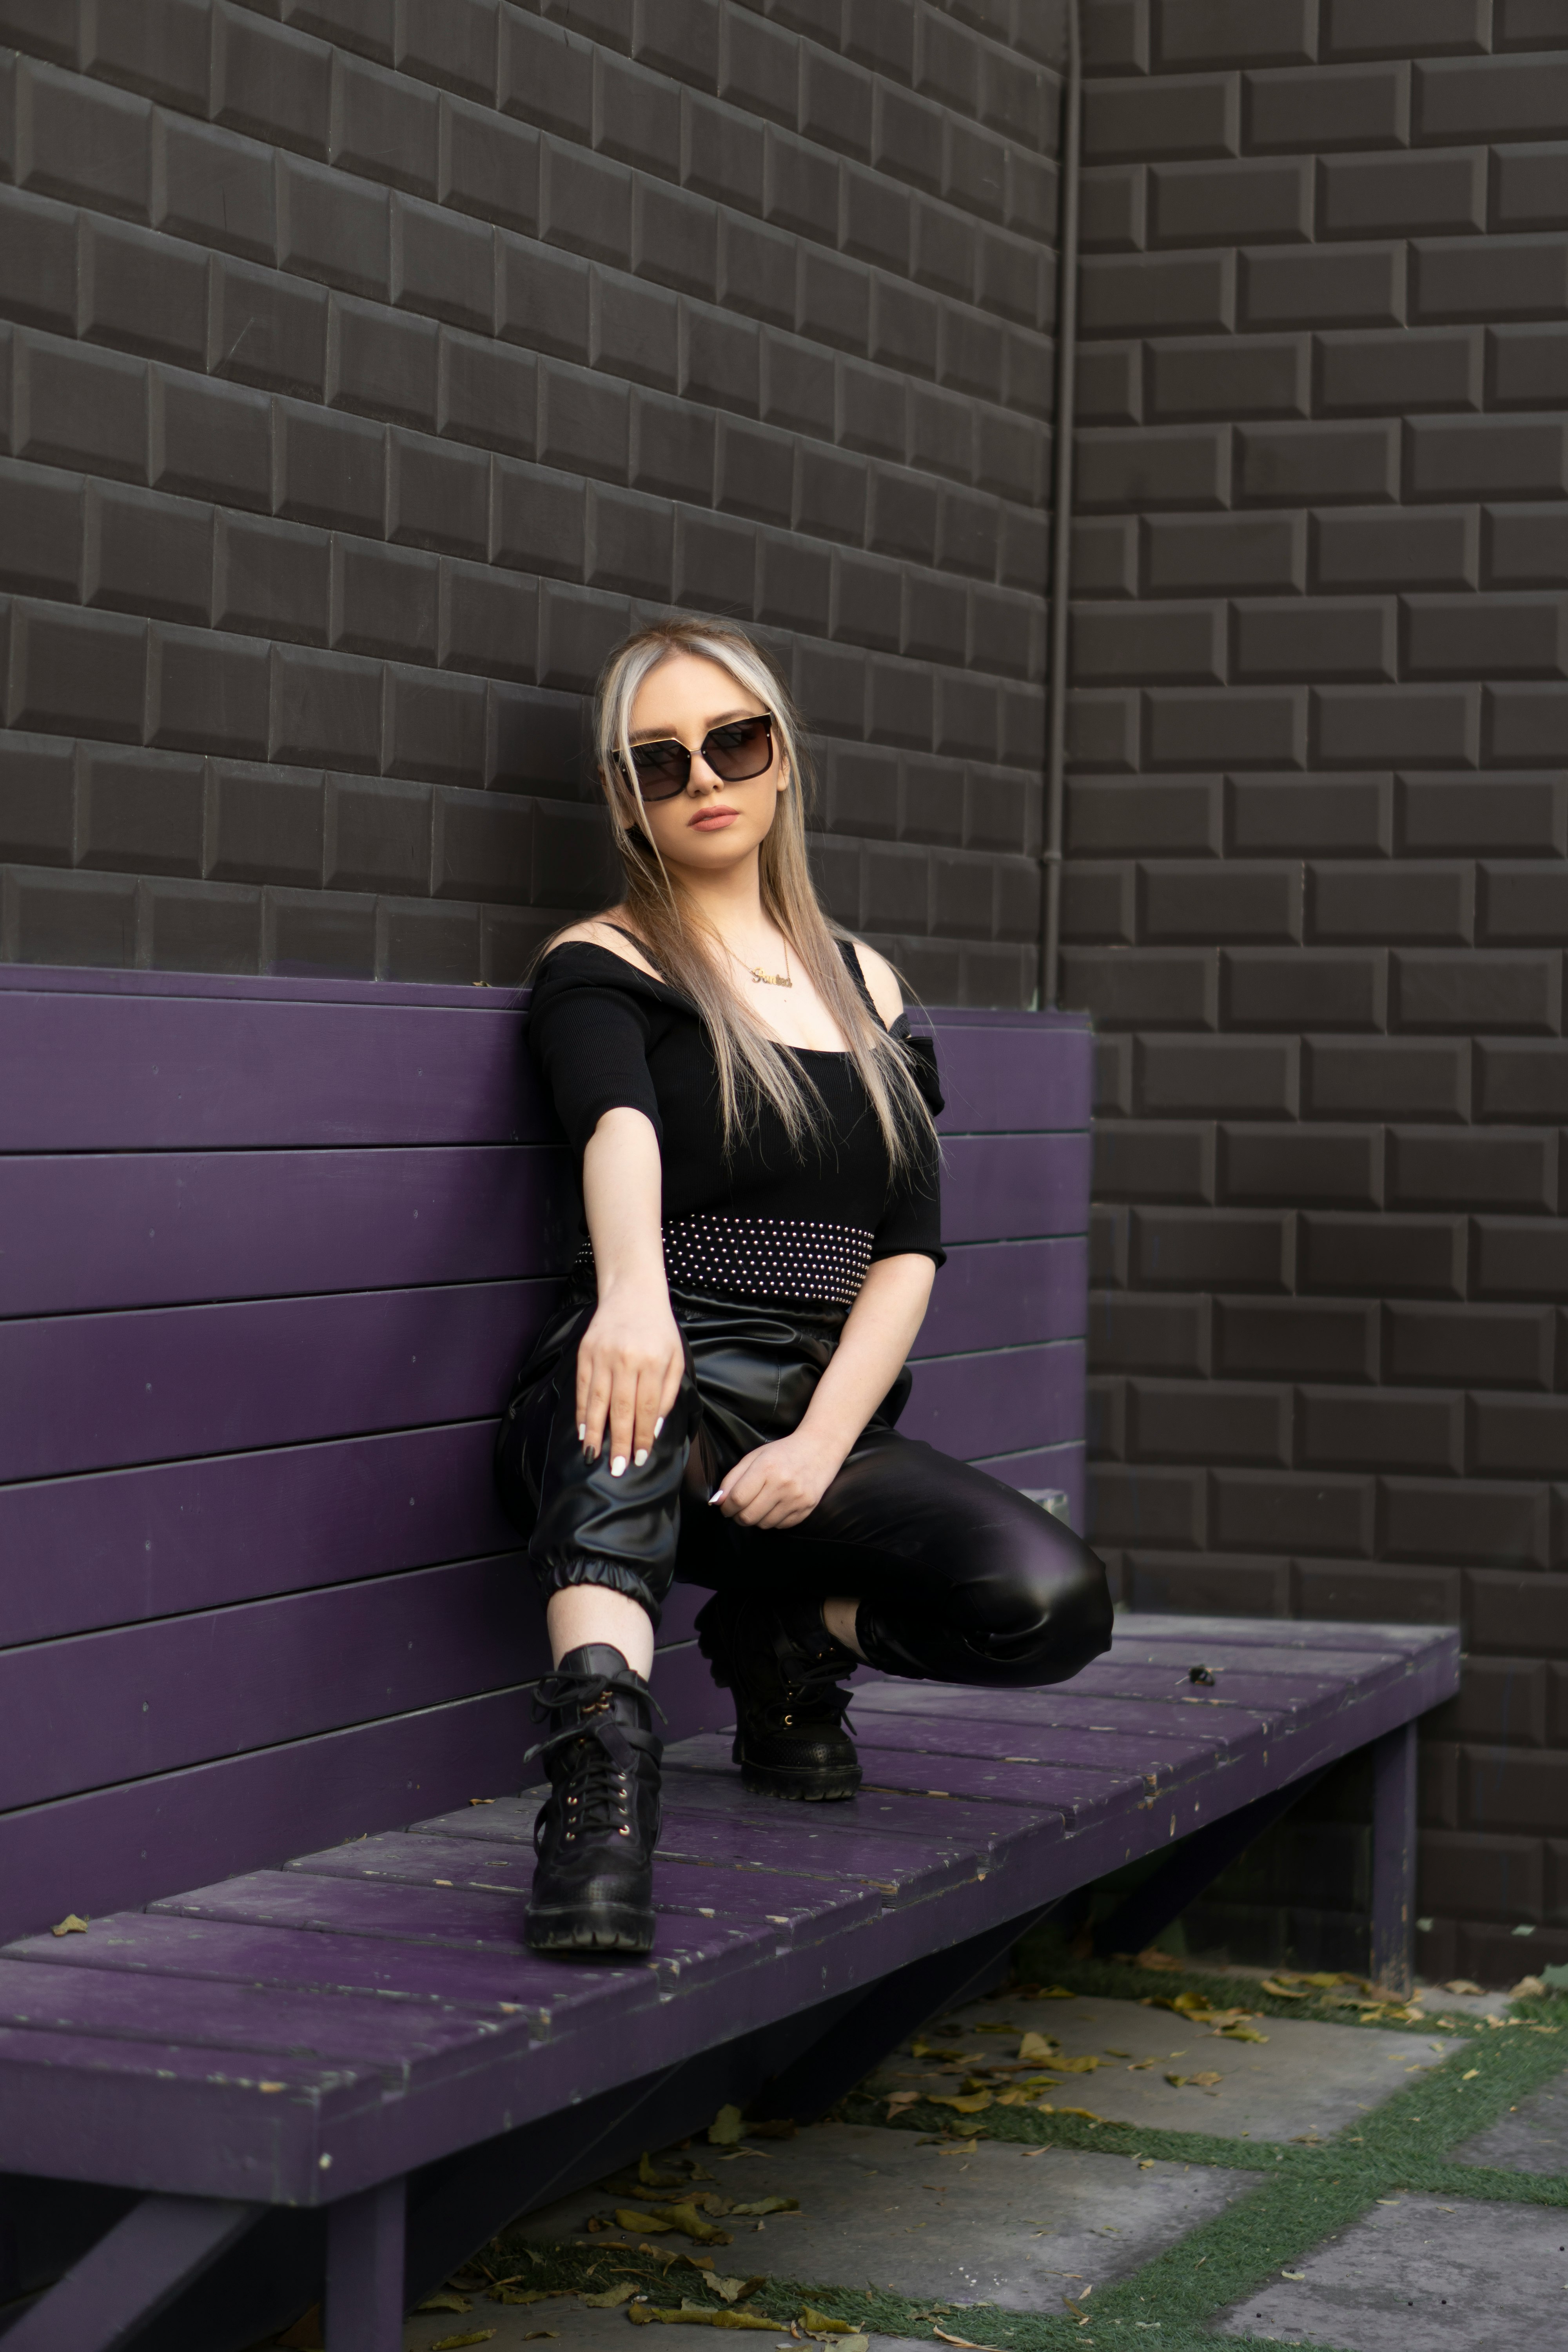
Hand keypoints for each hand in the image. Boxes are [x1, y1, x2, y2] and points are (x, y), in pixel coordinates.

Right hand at [576, 1282, 683, 1476]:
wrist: (633, 1293)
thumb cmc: (659, 1330)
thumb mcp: (675, 1358)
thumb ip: (667, 1394)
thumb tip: (655, 1428)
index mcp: (653, 1362)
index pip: (647, 1409)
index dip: (642, 1437)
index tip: (639, 1459)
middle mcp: (627, 1360)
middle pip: (621, 1409)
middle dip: (619, 1442)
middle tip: (616, 1469)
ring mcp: (603, 1355)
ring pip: (598, 1401)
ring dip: (596, 1432)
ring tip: (593, 1457)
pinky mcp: (586, 1352)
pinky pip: (583, 1388)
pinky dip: (582, 1411)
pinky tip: (583, 1430)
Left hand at [711, 1430, 844, 1529]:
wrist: (818, 1449)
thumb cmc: (782, 1452)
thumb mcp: (754, 1457)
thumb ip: (733, 1479)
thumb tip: (718, 1502)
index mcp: (766, 1468)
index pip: (737, 1499)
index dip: (726, 1507)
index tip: (726, 1507)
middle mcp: (782, 1485)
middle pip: (748, 1516)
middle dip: (738, 1516)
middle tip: (740, 1509)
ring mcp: (796, 1499)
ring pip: (763, 1524)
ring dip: (756, 1518)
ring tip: (760, 1504)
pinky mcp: (806, 1508)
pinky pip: (780, 1526)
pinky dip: (773, 1520)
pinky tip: (776, 1505)